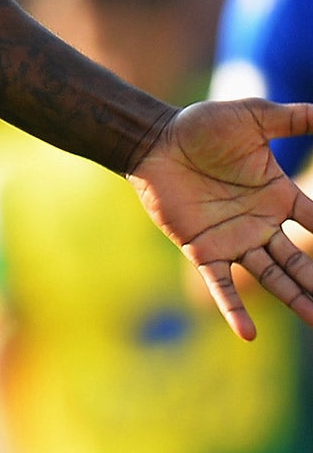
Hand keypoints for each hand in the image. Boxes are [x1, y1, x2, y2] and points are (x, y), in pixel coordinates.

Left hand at [129, 100, 312, 339]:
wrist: (154, 140)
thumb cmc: (201, 126)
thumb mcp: (253, 119)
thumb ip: (294, 118)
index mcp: (279, 197)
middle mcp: (262, 224)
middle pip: (301, 260)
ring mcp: (234, 239)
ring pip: (272, 277)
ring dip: (295, 299)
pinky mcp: (203, 249)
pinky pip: (220, 284)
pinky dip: (233, 309)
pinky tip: (247, 334)